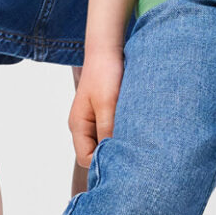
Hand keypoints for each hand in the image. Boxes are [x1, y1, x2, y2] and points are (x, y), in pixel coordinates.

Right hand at [69, 45, 123, 168]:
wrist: (107, 50)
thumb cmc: (105, 74)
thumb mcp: (108, 104)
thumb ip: (108, 130)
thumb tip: (113, 158)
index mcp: (78, 126)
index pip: (86, 159)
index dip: (103, 164)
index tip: (125, 160)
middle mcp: (83, 127)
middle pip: (94, 155)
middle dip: (112, 157)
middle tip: (134, 156)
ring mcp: (93, 120)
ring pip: (104, 144)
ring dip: (118, 144)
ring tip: (136, 142)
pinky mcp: (104, 114)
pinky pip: (110, 132)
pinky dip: (121, 134)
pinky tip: (135, 131)